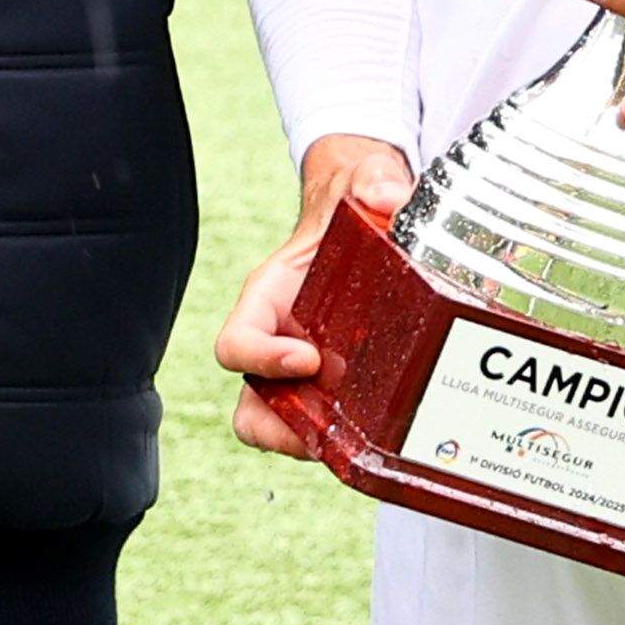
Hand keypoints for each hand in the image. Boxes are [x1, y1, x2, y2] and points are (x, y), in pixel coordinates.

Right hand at [211, 135, 416, 457]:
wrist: (368, 221)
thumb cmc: (351, 207)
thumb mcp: (363, 183)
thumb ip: (375, 181)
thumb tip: (386, 197)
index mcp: (268, 299)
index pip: (236, 344)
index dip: (261, 359)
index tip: (307, 357)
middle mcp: (278, 342)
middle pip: (252, 408)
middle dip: (281, 429)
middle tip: (324, 430)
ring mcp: (307, 372)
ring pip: (286, 429)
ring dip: (315, 443)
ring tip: (358, 443)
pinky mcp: (340, 387)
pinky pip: (329, 428)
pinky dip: (348, 441)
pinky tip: (388, 432)